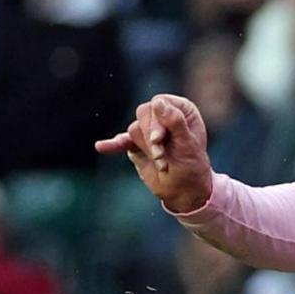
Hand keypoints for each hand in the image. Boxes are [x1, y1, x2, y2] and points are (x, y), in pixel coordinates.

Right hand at [96, 94, 213, 213]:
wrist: (183, 191)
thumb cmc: (192, 167)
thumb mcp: (188, 145)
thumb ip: (175, 122)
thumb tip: (157, 102)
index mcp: (182, 111)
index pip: (159, 102)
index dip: (156, 119)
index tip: (159, 138)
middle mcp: (164, 117)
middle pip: (143, 113)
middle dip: (149, 136)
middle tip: (160, 154)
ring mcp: (149, 130)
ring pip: (134, 129)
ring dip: (145, 147)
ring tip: (161, 162)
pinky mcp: (136, 144)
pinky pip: (121, 140)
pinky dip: (113, 144)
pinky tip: (102, 147)